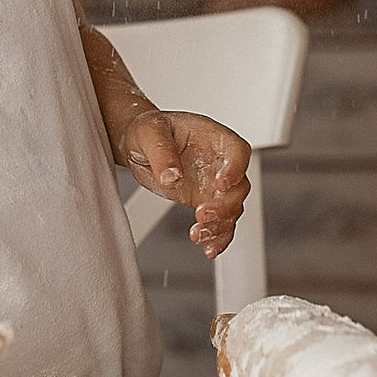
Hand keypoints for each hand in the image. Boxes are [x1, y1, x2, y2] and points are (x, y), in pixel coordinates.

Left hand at [119, 111, 251, 257]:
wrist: (138, 145)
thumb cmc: (149, 129)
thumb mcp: (149, 133)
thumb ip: (161, 153)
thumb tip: (171, 176)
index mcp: (213, 137)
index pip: (237, 151)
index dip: (235, 168)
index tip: (221, 183)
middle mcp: (219, 162)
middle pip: (238, 186)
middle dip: (225, 205)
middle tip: (203, 214)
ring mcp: (213, 184)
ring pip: (231, 208)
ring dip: (220, 225)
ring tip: (199, 234)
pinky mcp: (203, 201)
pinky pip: (219, 222)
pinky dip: (217, 236)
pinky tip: (208, 247)